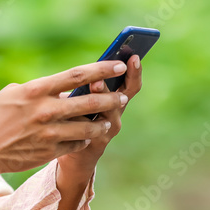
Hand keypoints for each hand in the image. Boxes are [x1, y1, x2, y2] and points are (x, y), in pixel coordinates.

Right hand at [0, 60, 129, 173]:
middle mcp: (45, 110)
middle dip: (111, 98)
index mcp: (37, 90)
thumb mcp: (14, 93)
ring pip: (88, 126)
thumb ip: (41, 89)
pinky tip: (85, 135)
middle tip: (122, 96)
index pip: (77, 75)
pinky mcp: (49, 151)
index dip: (101, 69)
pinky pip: (76, 143)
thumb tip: (64, 88)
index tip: (118, 65)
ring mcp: (49, 133)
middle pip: (89, 101)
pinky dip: (83, 138)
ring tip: (108, 120)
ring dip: (102, 122)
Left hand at [57, 54, 142, 175]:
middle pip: (126, 94)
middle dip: (124, 79)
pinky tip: (75, 110)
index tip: (134, 55)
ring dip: (103, 96)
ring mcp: (110, 128)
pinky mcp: (98, 142)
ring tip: (95, 84)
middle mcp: (117, 112)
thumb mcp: (82, 97)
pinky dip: (84, 117)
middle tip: (117, 67)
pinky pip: (94, 127)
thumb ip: (85, 85)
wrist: (75, 153)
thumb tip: (87, 69)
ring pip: (110, 110)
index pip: (130, 82)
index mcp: (115, 98)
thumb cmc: (76, 118)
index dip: (134, 70)